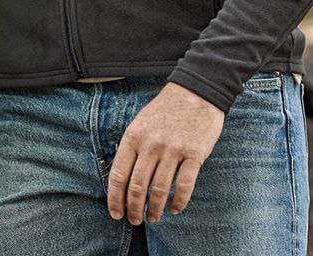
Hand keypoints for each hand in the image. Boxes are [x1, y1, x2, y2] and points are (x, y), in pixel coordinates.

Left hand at [106, 81, 223, 224]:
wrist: (197, 91)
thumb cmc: (166, 109)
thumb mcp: (141, 121)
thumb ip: (132, 146)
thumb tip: (122, 179)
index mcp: (134, 136)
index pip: (118, 175)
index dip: (115, 199)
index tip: (116, 213)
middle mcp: (151, 144)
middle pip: (137, 187)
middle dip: (134, 209)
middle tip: (135, 220)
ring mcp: (173, 149)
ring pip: (159, 190)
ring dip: (155, 209)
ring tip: (153, 217)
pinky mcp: (194, 154)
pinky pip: (184, 186)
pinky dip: (179, 202)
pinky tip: (175, 208)